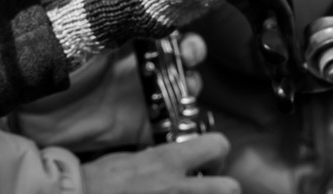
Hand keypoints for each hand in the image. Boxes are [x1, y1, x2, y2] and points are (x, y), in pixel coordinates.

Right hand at [80, 134, 237, 193]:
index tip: (210, 158)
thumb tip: (178, 157)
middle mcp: (178, 187)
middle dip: (224, 185)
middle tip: (210, 183)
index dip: (218, 150)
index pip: (218, 145)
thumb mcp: (133, 156)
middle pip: (230, 187)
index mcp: (168, 161)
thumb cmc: (102, 178)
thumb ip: (161, 157)